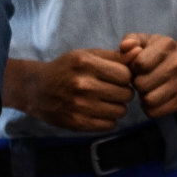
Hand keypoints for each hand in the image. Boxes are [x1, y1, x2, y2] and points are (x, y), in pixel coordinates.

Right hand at [2, 50, 132, 132]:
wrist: (37, 89)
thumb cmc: (67, 69)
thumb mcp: (87, 55)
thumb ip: (115, 55)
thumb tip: (139, 51)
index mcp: (86, 63)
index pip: (126, 75)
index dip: (126, 77)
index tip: (117, 78)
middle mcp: (83, 84)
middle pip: (126, 94)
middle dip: (123, 92)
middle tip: (112, 91)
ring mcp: (79, 105)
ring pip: (120, 111)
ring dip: (117, 107)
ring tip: (105, 101)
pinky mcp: (77, 123)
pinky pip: (109, 125)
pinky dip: (108, 120)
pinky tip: (98, 112)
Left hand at [119, 34, 176, 117]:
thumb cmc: (162, 53)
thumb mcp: (147, 41)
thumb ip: (131, 40)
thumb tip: (124, 47)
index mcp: (167, 45)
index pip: (138, 64)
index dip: (133, 67)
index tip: (139, 67)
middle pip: (141, 84)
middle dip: (138, 83)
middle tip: (143, 79)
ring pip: (148, 100)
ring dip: (144, 96)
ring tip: (149, 89)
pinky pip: (154, 113)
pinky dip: (150, 108)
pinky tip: (155, 97)